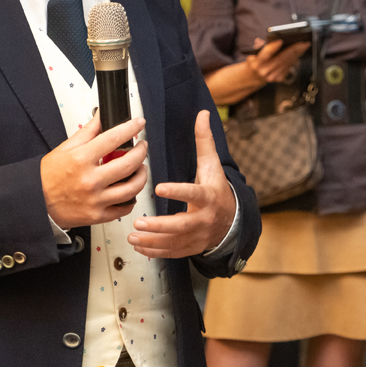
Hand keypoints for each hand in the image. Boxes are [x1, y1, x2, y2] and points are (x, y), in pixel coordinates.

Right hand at [42, 114, 147, 228]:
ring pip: (132, 187)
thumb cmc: (48, 176)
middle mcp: (89, 180)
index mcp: (81, 160)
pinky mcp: (97, 215)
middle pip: (129, 164)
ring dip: (142, 175)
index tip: (138, 123)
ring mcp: (95, 199)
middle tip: (142, 147)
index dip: (130, 128)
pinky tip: (130, 190)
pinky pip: (123, 208)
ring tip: (141, 168)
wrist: (34, 201)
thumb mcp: (65, 148)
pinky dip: (131, 199)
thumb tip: (102, 116)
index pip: (113, 138)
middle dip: (141, 152)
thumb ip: (87, 131)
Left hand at [128, 110, 235, 257]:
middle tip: (138, 222)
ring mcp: (198, 236)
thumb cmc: (217, 189)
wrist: (232, 220)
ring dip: (152, 241)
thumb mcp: (212, 165)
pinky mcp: (191, 247)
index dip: (178, 191)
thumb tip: (203, 114)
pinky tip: (140, 246)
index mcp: (208, 196)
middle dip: (159, 226)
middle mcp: (204, 218)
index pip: (193, 193)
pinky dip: (155, 251)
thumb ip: (204, 141)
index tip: (160, 188)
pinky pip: (172, 252)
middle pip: (182, 225)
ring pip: (175, 242)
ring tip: (133, 235)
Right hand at [245, 38, 309, 84]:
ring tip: (305, 46)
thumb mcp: (253, 53)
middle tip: (302, 43)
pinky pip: (290, 66)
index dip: (273, 47)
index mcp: (256, 63)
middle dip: (293, 50)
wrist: (255, 76)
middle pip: (281, 58)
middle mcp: (264, 71)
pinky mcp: (279, 78)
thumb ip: (258, 46)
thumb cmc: (256, 60)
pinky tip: (300, 52)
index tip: (280, 41)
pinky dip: (296, 58)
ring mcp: (272, 76)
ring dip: (298, 54)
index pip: (265, 54)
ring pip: (287, 62)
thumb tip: (260, 41)